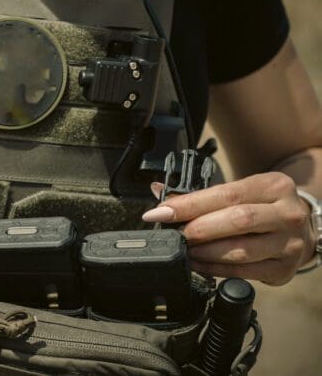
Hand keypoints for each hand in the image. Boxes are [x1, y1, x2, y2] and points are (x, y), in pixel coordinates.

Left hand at [142, 172, 315, 284]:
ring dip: (204, 253)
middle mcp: (288, 213)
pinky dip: (215, 269)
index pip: (225, 194)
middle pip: (236, 220)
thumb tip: (160, 193)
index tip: (160, 213)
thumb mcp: (240, 192)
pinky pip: (243, 272)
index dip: (188, 205)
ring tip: (185, 250)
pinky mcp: (284, 269)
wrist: (299, 230)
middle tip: (175, 235)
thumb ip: (202, 195)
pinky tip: (198, 264)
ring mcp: (289, 243)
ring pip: (240, 250)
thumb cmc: (261, 207)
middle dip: (197, 229)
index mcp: (273, 186)